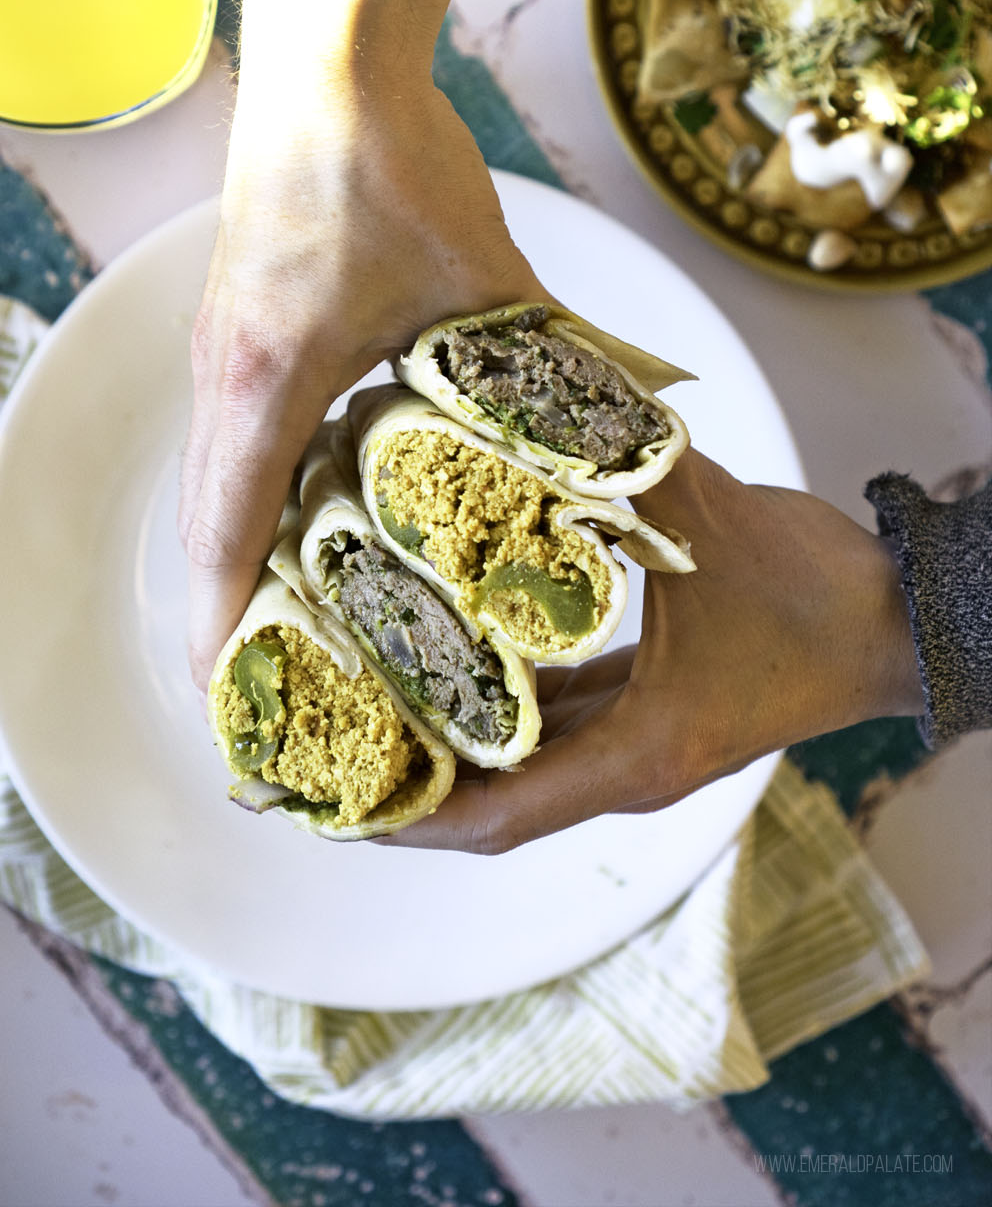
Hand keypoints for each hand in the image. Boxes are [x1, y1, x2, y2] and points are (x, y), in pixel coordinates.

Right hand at [179, 76, 545, 688]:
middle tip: (273, 683)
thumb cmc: (391, 161)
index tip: (241, 697)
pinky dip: (251, 493)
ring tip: (286, 621)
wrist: (329, 60)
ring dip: (237, 553)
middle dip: (230, 610)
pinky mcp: (237, 323)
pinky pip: (228, 435)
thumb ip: (545, 360)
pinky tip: (306, 512)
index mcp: (271, 379)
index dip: (230, 626)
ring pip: (212, 480)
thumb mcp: (483, 279)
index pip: (228, 534)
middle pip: (205, 524)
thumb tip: (617, 424)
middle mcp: (225, 373)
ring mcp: (221, 347)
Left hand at [377, 448, 923, 851]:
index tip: (332, 808)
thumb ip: (623, 465)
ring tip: (370, 695)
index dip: (410, 820)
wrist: (901, 623)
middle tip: (324, 739)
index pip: (497, 817)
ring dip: (453, 738)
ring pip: (525, 759)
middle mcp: (628, 766)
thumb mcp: (710, 525)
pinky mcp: (656, 711)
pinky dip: (505, 698)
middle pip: (495, 798)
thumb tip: (545, 405)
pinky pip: (562, 718)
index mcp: (636, 756)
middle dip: (411, 778)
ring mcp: (642, 742)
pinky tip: (458, 650)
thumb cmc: (819, 599)